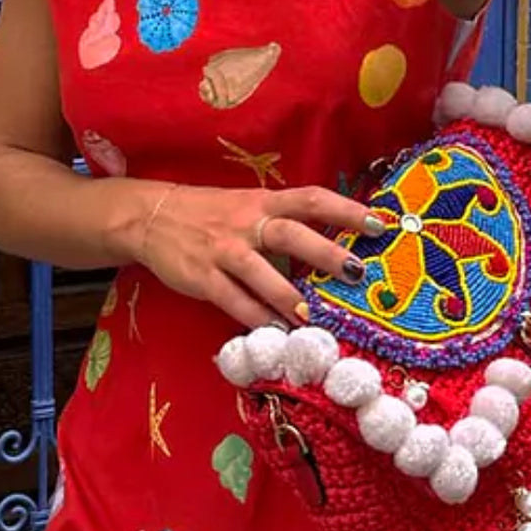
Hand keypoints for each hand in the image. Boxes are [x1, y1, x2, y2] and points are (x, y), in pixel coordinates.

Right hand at [115, 181, 380, 329]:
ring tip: (313, 316)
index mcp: (264, 201)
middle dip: (325, 251)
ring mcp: (222, 249)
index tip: (379, 223)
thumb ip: (286, 223)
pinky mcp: (201, 276)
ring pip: (259, 270)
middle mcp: (246, 222)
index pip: (311, 199)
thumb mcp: (250, 207)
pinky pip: (231, 299)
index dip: (345, 210)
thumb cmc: (213, 215)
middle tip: (356, 271)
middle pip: (290, 232)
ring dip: (287, 294)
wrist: (152, 216)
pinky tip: (275, 331)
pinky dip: (254, 316)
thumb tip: (335, 247)